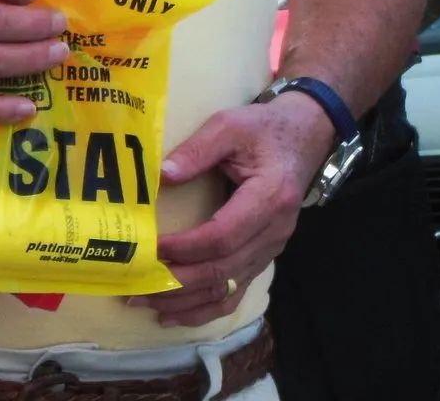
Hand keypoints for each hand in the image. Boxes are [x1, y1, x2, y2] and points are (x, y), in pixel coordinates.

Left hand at [132, 94, 335, 326]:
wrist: (304, 136)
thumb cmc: (264, 129)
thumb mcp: (230, 126)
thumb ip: (197, 149)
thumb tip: (163, 175)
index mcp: (269, 198)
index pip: (223, 236)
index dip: (186, 248)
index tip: (152, 247)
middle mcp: (273, 232)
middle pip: (222, 270)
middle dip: (176, 282)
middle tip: (136, 284)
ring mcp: (271, 249)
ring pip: (227, 288)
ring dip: (185, 301)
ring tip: (146, 301)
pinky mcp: (263, 256)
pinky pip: (235, 291)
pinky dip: (205, 308)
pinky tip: (175, 313)